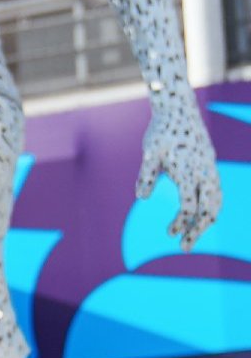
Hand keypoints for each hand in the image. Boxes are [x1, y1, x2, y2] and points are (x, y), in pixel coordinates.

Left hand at [136, 108, 222, 251]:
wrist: (179, 110)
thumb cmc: (161, 131)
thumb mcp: (149, 152)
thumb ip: (146, 175)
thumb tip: (141, 198)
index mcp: (189, 171)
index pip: (189, 205)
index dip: (180, 222)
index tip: (168, 233)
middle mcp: (204, 172)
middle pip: (208, 209)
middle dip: (197, 230)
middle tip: (184, 248)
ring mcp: (210, 168)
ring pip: (216, 201)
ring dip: (206, 220)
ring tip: (192, 235)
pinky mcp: (210, 165)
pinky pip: (216, 192)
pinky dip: (210, 207)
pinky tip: (198, 215)